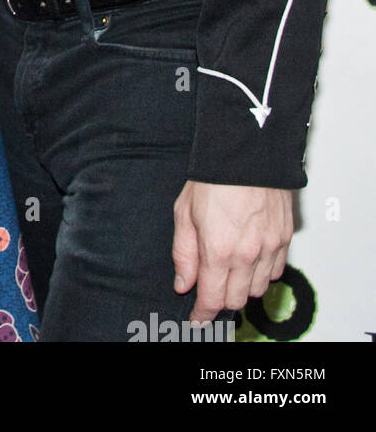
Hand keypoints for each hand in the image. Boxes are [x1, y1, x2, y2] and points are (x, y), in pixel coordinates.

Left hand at [172, 180, 292, 322]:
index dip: (202, 313)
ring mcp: (270, 248)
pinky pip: (276, 271)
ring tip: (228, 269)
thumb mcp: (184, 212)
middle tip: (209, 288)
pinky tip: (249, 258)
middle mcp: (248, 254)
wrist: (246, 152)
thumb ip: (183, 252)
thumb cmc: (212, 177)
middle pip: (237, 300)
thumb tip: (183, 283)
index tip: (197, 317)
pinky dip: (262, 273)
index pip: (212, 298)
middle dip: (221, 299)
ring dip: (242, 287)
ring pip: (258, 289)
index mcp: (218, 250)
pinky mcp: (285, 239)